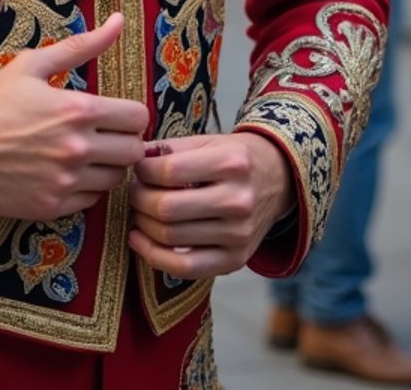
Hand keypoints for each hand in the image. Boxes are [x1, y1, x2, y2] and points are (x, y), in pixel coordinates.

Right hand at [0, 12, 148, 220]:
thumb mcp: (32, 64)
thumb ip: (82, 45)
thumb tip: (120, 21)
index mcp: (77, 109)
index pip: (138, 118)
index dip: (130, 114)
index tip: (115, 113)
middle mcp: (77, 148)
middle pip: (135, 153)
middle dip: (124, 141)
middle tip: (103, 134)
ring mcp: (66, 181)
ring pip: (116, 179)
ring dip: (107, 165)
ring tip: (83, 152)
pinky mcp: (53, 206)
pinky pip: (91, 200)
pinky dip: (85, 187)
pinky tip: (65, 171)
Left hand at [127, 132, 293, 279]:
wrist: (278, 180)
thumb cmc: (234, 158)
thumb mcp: (208, 142)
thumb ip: (170, 149)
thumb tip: (132, 159)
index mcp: (231, 164)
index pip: (169, 172)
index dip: (143, 171)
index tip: (138, 169)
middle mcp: (238, 201)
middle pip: (167, 208)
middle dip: (138, 199)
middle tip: (133, 191)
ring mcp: (239, 235)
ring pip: (171, 238)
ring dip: (142, 224)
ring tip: (138, 211)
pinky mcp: (236, 261)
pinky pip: (185, 268)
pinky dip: (154, 256)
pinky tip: (139, 240)